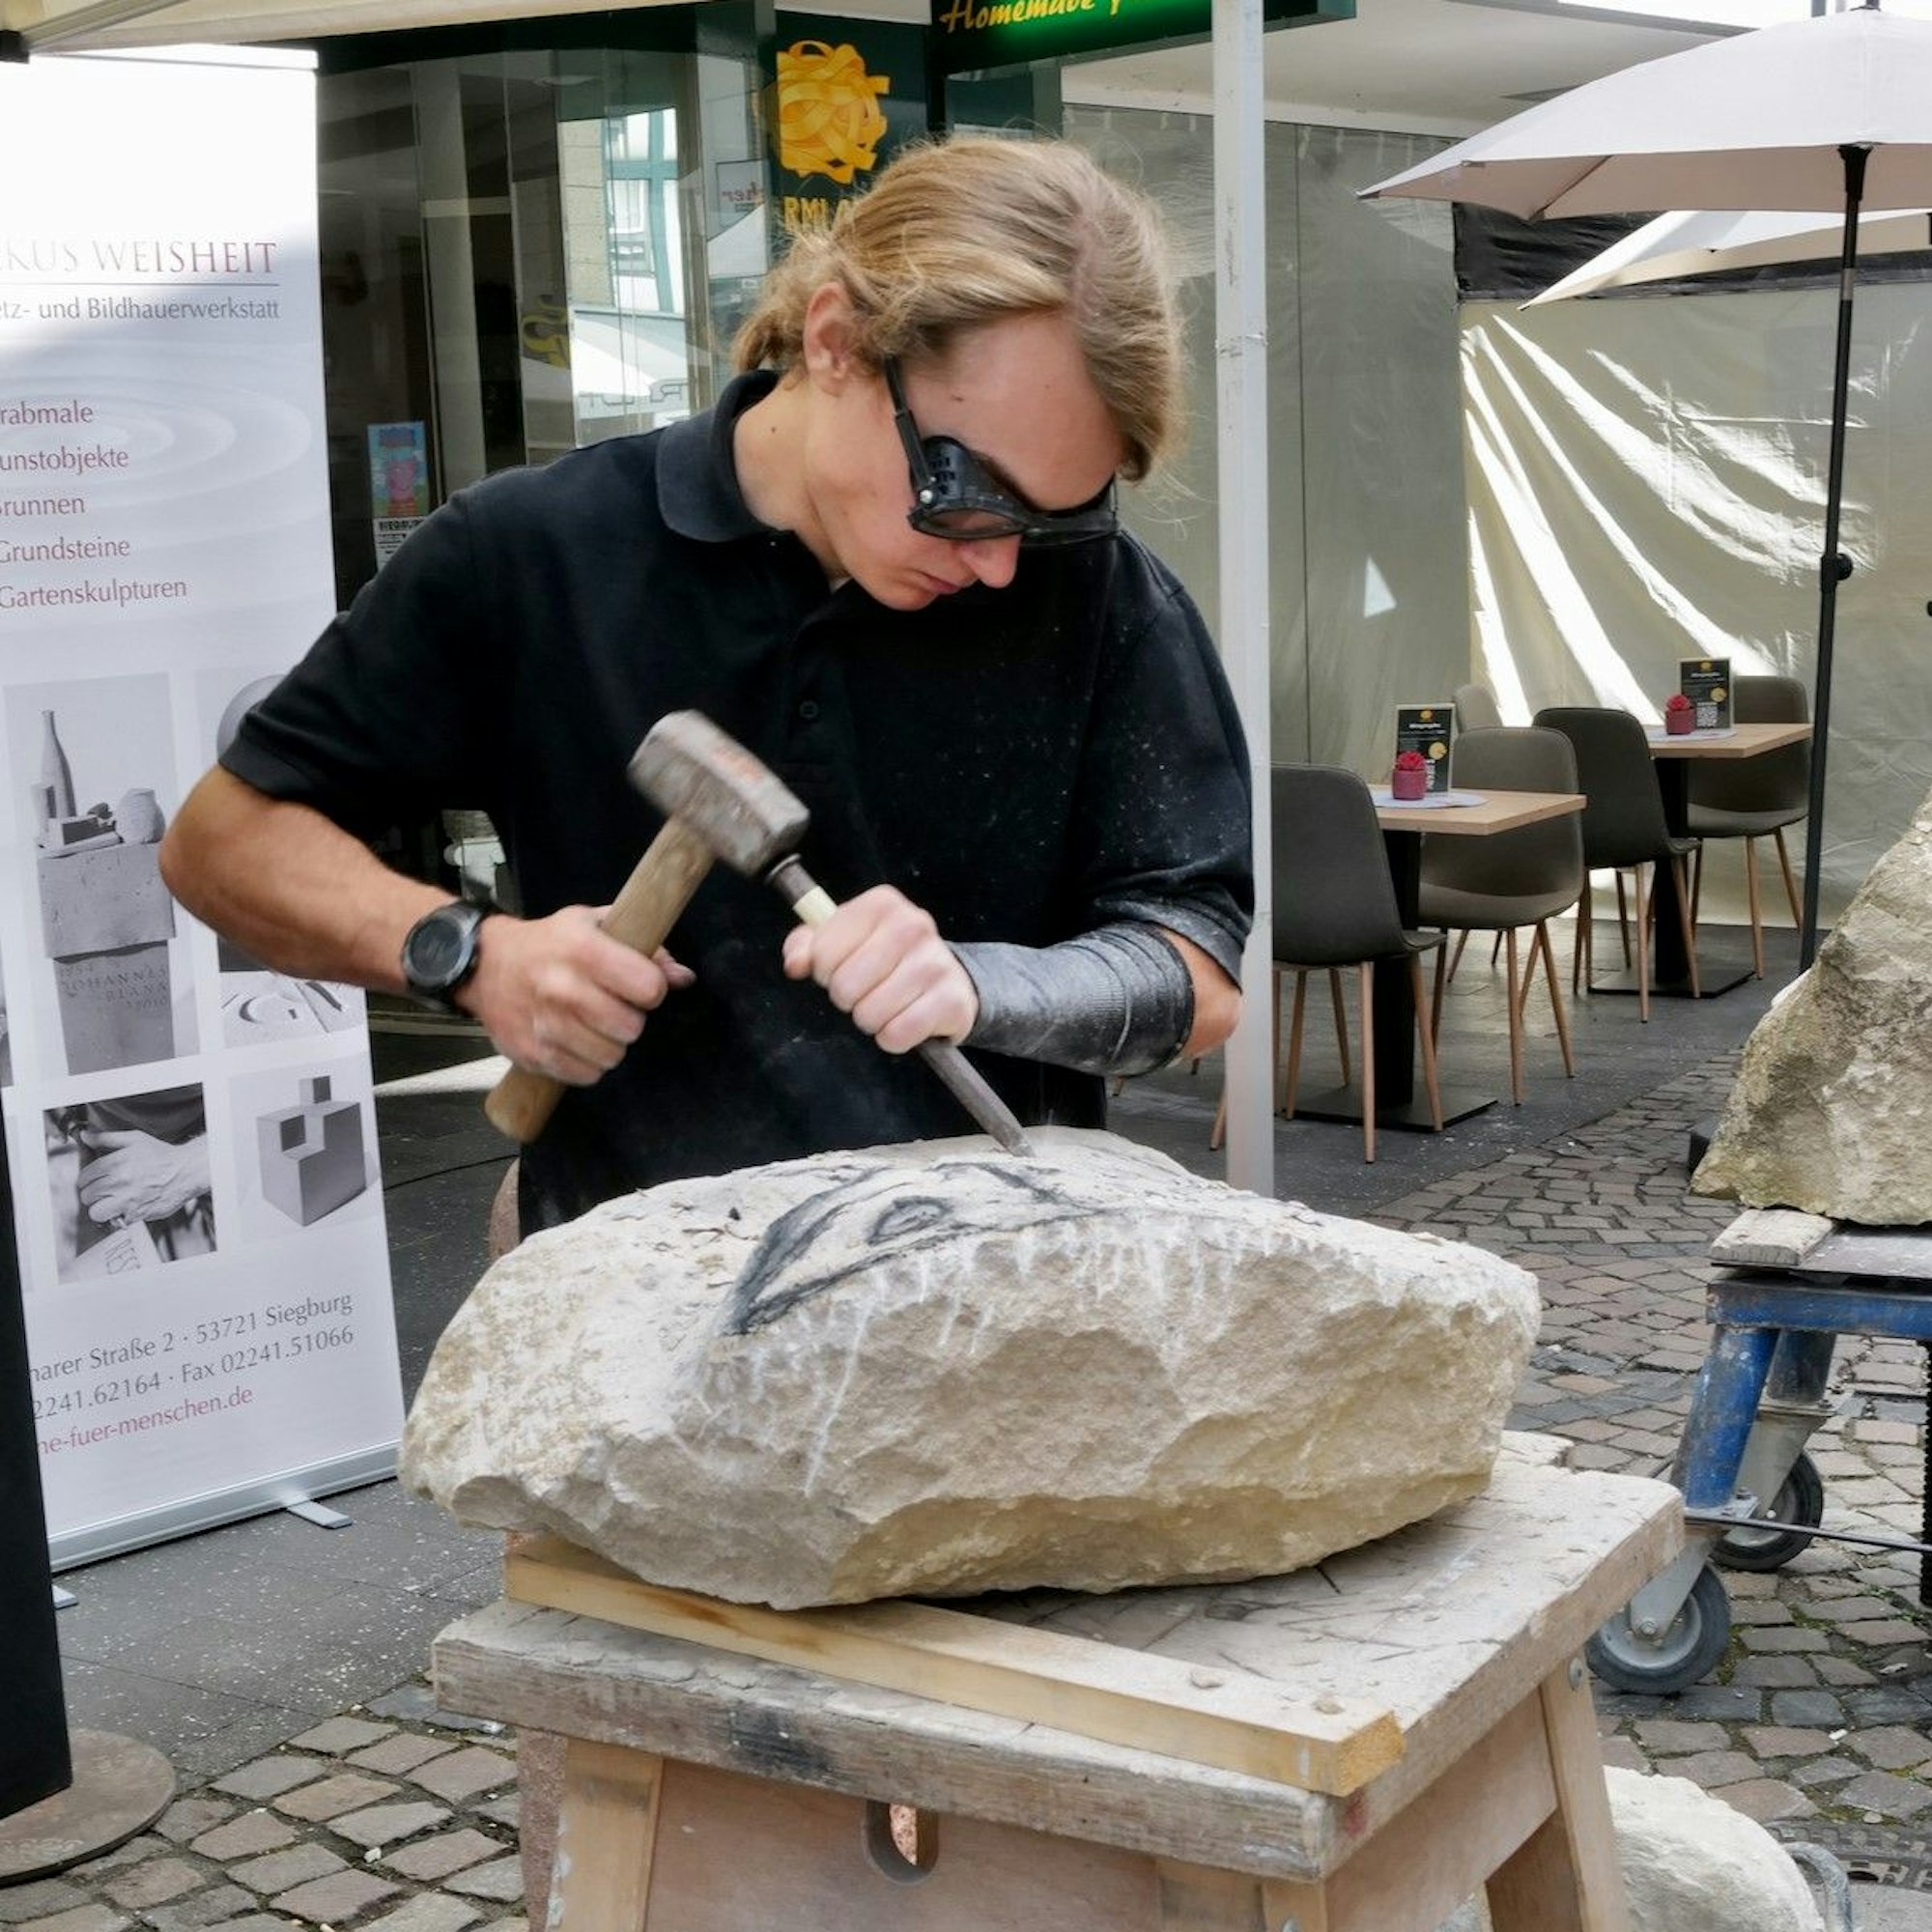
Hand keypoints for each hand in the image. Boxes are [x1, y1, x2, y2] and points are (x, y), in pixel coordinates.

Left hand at [77, 1131, 210, 1226]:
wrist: (187, 1171)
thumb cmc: (162, 1156)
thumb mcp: (135, 1139)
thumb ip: (107, 1138)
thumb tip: (85, 1136)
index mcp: (115, 1163)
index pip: (84, 1177)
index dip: (86, 1179)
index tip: (92, 1180)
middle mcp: (119, 1182)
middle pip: (87, 1195)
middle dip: (93, 1193)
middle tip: (103, 1191)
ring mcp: (127, 1199)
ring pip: (96, 1211)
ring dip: (101, 1208)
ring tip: (110, 1202)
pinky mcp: (137, 1213)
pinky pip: (116, 1221)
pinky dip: (119, 1217)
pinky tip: (125, 1208)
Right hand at [462, 906, 693, 1085]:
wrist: (484, 965)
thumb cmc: (550, 942)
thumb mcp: (595, 925)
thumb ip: (645, 947)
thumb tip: (684, 978)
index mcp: (583, 951)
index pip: (649, 987)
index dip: (651, 989)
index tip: (637, 985)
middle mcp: (563, 990)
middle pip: (632, 1028)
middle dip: (630, 1019)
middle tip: (612, 1006)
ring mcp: (545, 1026)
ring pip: (612, 1056)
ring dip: (610, 1044)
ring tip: (593, 1024)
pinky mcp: (533, 1055)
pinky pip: (586, 1075)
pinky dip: (588, 1063)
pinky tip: (576, 1041)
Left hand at [781, 885, 977, 1052]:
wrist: (948, 978)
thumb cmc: (885, 957)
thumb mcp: (844, 939)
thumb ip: (808, 946)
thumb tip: (795, 965)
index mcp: (882, 903)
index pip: (822, 952)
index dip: (823, 971)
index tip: (842, 968)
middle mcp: (913, 925)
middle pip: (844, 986)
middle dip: (847, 999)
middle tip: (865, 991)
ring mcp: (935, 962)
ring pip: (869, 1014)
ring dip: (870, 1020)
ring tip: (886, 1006)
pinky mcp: (951, 1000)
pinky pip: (897, 1034)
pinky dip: (893, 1038)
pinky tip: (904, 1021)